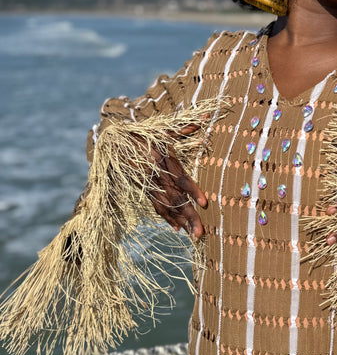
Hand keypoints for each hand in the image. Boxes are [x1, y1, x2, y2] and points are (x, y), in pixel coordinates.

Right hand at [143, 123, 207, 238]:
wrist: (113, 143)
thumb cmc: (143, 135)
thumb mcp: (162, 130)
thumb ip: (184, 128)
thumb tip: (204, 118)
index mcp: (161, 160)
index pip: (180, 177)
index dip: (193, 190)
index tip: (205, 203)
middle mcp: (155, 175)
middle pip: (175, 198)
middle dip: (189, 215)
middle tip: (201, 233)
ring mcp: (148, 185)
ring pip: (167, 206)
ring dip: (181, 221)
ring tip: (194, 235)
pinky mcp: (143, 191)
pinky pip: (155, 207)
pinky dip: (167, 218)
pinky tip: (178, 229)